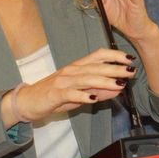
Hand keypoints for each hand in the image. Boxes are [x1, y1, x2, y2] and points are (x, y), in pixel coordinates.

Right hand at [11, 48, 135, 121]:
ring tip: (119, 84)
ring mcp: (62, 81)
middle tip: (131, 71)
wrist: (27, 101)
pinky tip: (93, 98)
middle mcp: (71, 71)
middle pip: (95, 67)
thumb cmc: (53, 96)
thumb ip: (98, 91)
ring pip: (86, 79)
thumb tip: (118, 88)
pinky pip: (70, 94)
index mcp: (77, 67)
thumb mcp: (79, 93)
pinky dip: (82, 95)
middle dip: (115, 69)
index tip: (129, 58)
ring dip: (103, 81)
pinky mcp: (55, 94)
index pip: (98, 56)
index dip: (114, 55)